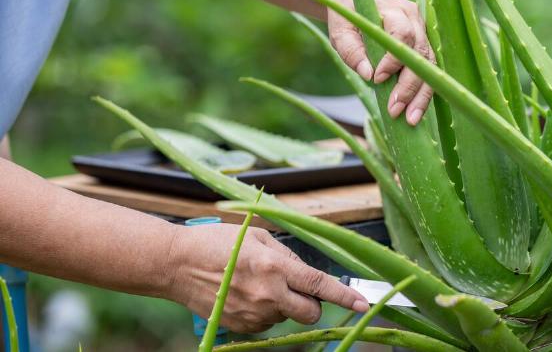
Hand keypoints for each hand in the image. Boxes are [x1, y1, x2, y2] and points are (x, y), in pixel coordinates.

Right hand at [166, 223, 368, 333]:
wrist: (176, 265)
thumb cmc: (216, 243)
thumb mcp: (257, 236)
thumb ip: (288, 255)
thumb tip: (307, 272)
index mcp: (275, 266)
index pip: (319, 285)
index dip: (345, 295)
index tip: (365, 302)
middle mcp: (268, 294)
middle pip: (310, 312)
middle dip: (314, 304)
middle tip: (300, 289)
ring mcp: (253, 314)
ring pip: (287, 317)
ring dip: (284, 304)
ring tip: (258, 283)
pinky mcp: (241, 327)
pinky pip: (267, 323)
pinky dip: (265, 311)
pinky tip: (246, 294)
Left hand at [327, 0, 434, 125]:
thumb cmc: (348, 13)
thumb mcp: (340, 29)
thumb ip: (351, 50)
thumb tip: (368, 75)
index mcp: (394, 9)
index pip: (401, 35)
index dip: (393, 59)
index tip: (378, 78)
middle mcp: (414, 19)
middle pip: (420, 55)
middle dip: (409, 85)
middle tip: (395, 110)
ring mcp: (422, 33)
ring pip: (429, 66)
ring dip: (421, 95)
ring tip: (411, 120)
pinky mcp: (424, 47)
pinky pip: (429, 72)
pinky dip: (423, 93)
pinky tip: (416, 113)